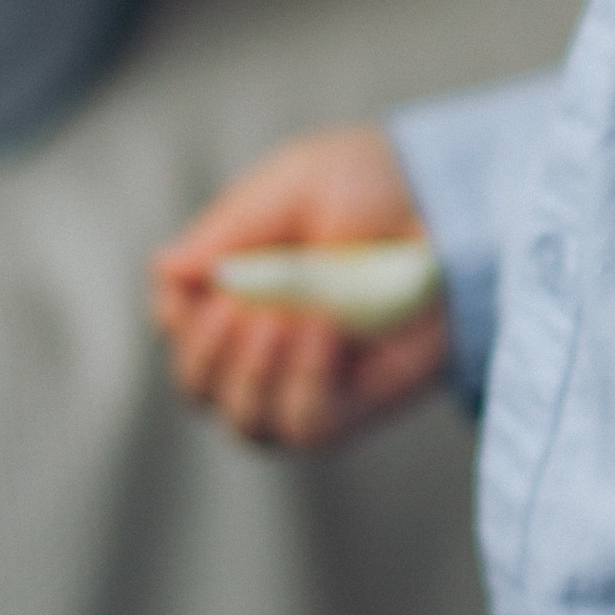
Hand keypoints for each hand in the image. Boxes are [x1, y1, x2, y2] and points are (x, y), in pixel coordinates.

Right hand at [150, 125, 449, 448]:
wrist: (453, 201)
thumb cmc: (374, 185)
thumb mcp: (291, 187)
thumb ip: (227, 232)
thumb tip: (162, 271)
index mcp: (237, 287)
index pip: (176, 327)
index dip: (178, 317)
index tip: (202, 287)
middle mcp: (266, 342)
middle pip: (200, 386)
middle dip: (209, 353)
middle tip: (241, 308)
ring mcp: (310, 378)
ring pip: (247, 421)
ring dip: (251, 375)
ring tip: (283, 321)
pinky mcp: (358, 403)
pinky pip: (308, 429)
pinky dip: (300, 387)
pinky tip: (323, 333)